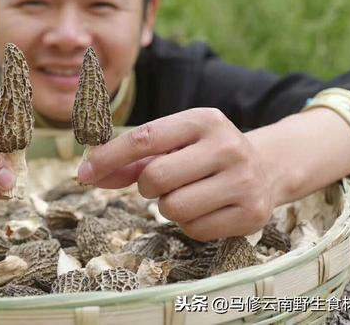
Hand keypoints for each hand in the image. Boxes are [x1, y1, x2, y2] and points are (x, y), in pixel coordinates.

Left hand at [77, 108, 274, 240]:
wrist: (266, 168)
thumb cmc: (203, 154)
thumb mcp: (173, 144)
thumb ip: (130, 158)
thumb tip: (87, 173)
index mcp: (203, 120)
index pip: (144, 138)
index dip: (108, 157)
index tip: (83, 173)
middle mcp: (227, 146)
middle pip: (154, 178)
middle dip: (147, 186)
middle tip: (163, 182)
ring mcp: (243, 181)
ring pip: (171, 208)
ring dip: (168, 206)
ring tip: (188, 194)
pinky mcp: (251, 214)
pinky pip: (193, 230)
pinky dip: (189, 224)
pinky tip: (207, 208)